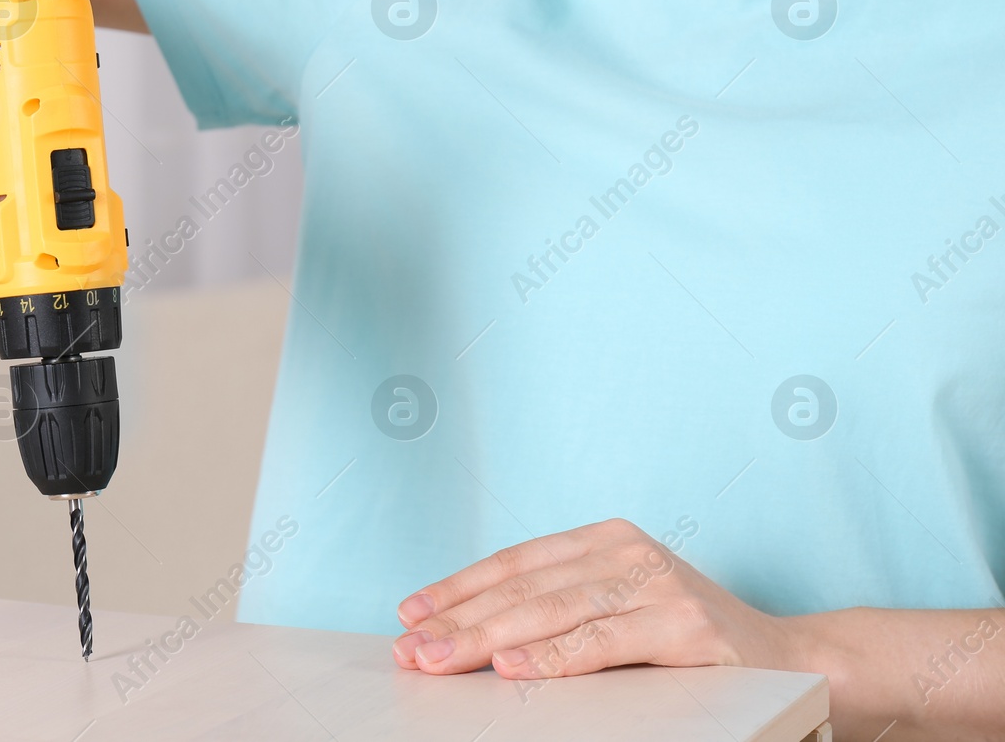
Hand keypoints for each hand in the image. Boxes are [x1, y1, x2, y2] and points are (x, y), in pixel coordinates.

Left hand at [392, 518, 794, 679]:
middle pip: (524, 588)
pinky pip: (603, 643)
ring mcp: (659, 585)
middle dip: (459, 619)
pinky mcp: (687, 627)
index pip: (515, 563)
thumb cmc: (692, 643)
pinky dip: (552, 657)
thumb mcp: (620, 610)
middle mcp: (628, 551)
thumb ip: (560, 611)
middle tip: (411, 647)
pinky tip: (512, 668)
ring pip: (553, 612)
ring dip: (487, 639)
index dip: (459, 588)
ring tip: (441, 658)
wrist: (799, 660)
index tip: (410, 613)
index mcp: (606, 540)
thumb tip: (471, 635)